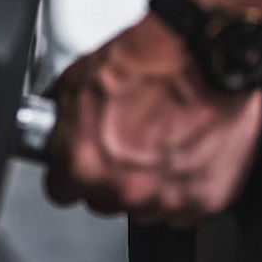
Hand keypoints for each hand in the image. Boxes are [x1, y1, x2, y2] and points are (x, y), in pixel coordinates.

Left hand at [44, 13, 261, 226]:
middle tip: (129, 143)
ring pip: (147, 208)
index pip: (62, 191)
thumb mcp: (76, 81)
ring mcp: (166, 198)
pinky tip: (187, 151)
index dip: (72, 174)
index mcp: (83, 163)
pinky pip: (187, 208)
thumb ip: (62, 122)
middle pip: (104, 202)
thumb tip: (56, 131)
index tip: (82, 163)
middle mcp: (123, 188)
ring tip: (162, 142)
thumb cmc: (147, 60)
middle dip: (111, 178)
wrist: (202, 52)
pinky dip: (187, 186)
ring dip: (150, 185)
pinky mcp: (206, 199)